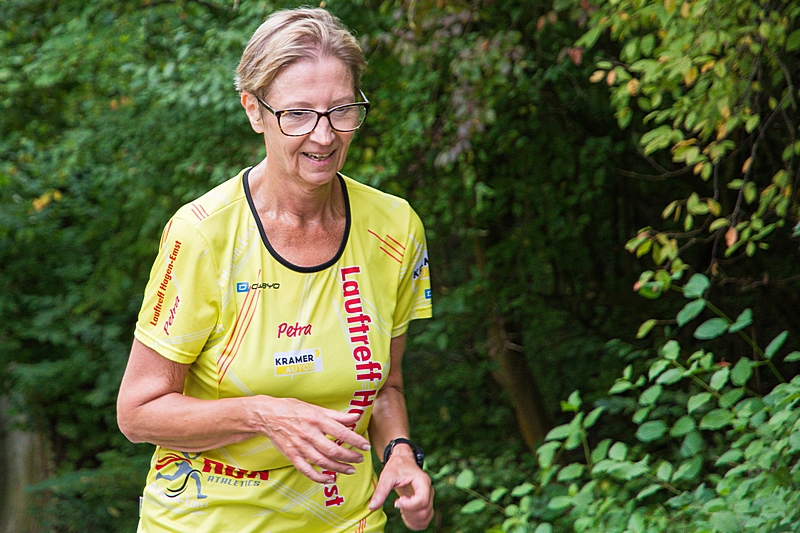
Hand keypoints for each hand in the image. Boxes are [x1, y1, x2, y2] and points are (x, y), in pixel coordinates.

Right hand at [255, 396, 370, 482]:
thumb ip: (336, 415)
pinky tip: (330, 479)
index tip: (365, 445)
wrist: (266, 415)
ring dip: (338, 468)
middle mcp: (308, 433)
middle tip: (360, 459)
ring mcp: (299, 446)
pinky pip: (306, 470)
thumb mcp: (315, 407)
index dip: (355, 440)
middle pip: (332, 449)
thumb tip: (355, 417)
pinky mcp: (291, 455)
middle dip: (349, 456)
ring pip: (321, 461)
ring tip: (351, 470)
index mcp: (316, 419)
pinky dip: (319, 477)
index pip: (340, 431)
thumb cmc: (292, 408)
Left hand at [369, 448, 433, 530]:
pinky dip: (415, 521)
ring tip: (401, 509)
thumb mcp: (387, 476)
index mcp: (422, 481)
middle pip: (424, 510)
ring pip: (425, 516)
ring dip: (411, 518)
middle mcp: (428, 490)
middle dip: (408, 512)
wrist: (403, 460)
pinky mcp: (425, 503)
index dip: (409, 505)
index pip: (422, 500)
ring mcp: (429, 498)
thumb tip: (372, 507)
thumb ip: (381, 491)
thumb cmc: (397, 466)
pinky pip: (425, 519)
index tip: (396, 502)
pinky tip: (405, 514)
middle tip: (397, 504)